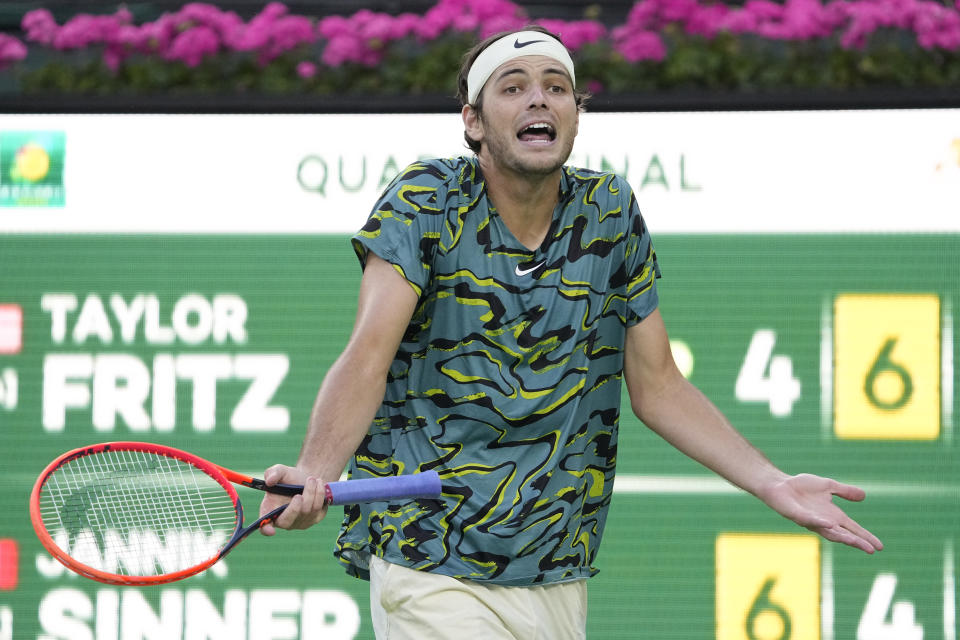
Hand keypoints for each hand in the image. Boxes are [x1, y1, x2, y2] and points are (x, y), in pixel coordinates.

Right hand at [258, 464, 329, 535]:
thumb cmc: (289, 478)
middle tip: (299, 495)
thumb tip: (270, 481)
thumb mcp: (280, 471)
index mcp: (270, 511)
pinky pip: (319, 509)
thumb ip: (272, 473)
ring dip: (311, 492)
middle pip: (288, 521)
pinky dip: (319, 494)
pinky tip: (318, 484)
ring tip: (311, 479)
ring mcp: (301, 522)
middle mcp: (285, 520)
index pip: (264, 527)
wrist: (308, 479)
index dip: (266, 530)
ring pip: (307, 511)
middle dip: (294, 508)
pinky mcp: (315, 519)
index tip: (271, 530)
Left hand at [761, 473, 883, 553]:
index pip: (852, 529)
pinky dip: (820, 522)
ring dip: (842, 536)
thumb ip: (844, 491)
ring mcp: (810, 520)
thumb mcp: (828, 486)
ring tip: (855, 542)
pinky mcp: (796, 515)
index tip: (880, 546)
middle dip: (857, 542)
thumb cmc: (801, 486)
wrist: (780, 484)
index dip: (865, 537)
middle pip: (843, 534)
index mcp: (832, 515)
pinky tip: (829, 524)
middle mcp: (823, 521)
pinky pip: (809, 519)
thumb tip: (864, 496)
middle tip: (871, 549)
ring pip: (828, 531)